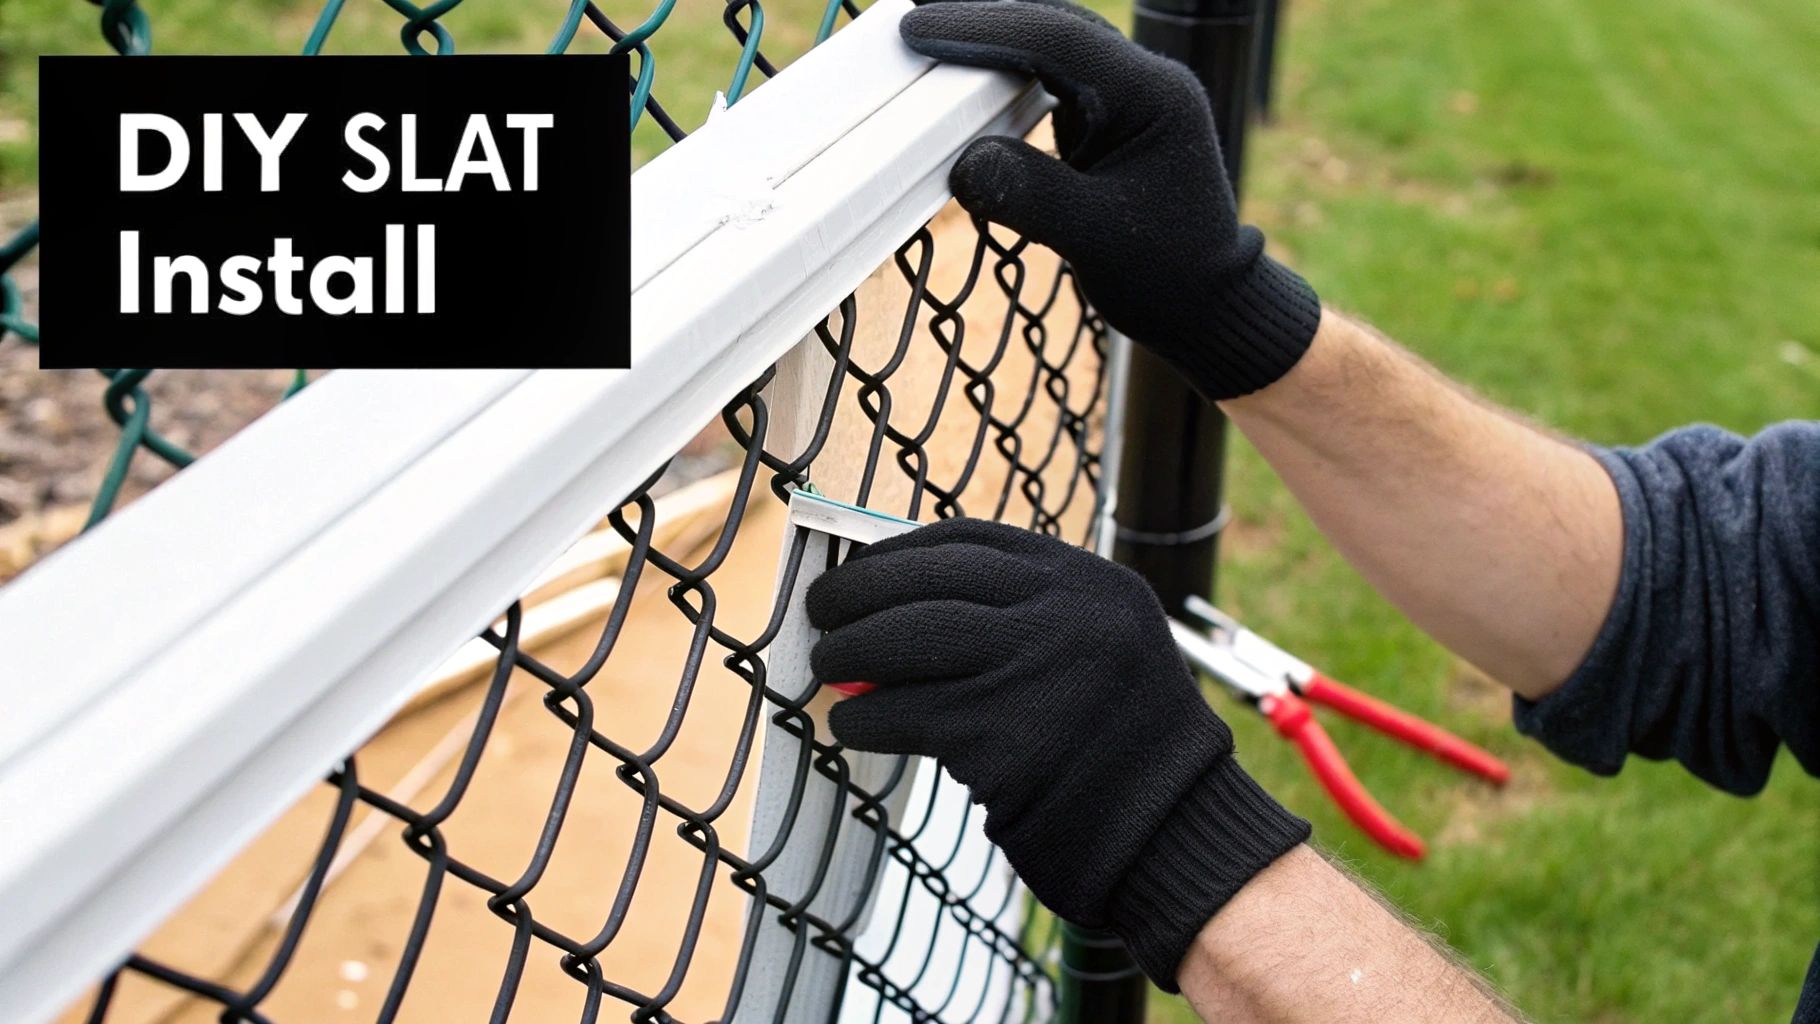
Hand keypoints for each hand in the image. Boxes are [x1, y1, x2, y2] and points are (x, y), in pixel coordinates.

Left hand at [806, 519, 1308, 988]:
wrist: (1172, 833)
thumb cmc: (1120, 744)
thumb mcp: (1100, 644)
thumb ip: (1021, 616)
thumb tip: (899, 605)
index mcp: (1090, 582)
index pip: (971, 541)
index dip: (900, 552)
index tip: (862, 570)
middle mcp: (1065, 615)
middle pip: (927, 583)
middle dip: (858, 594)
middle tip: (821, 612)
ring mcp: (1034, 674)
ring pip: (905, 640)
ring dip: (848, 652)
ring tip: (825, 668)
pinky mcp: (1002, 741)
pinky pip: (902, 714)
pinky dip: (862, 719)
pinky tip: (849, 726)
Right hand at [901, 0, 1321, 399]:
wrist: (1208, 304)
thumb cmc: (1165, 276)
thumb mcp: (1095, 240)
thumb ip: (1031, 195)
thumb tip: (963, 162)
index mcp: (1153, 95)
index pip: (1057, 38)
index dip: (981, 29)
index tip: (918, 31)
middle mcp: (1146, 83)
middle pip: (1053, 28)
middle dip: (982, 25)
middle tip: (913, 31)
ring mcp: (1132, 99)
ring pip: (1053, 48)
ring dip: (994, 47)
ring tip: (931, 52)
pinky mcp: (1113, 120)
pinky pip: (1053, 80)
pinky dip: (1007, 79)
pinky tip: (969, 87)